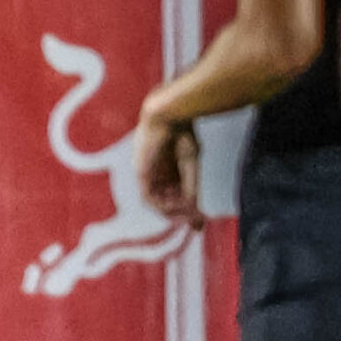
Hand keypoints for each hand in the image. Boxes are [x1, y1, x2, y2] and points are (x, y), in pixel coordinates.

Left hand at [133, 110, 202, 226]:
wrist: (171, 116)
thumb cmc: (183, 134)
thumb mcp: (192, 164)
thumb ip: (192, 186)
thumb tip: (195, 209)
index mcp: (170, 171)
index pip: (175, 197)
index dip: (186, 212)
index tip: (199, 225)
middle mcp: (158, 176)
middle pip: (165, 203)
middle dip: (180, 216)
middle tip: (194, 223)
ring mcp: (149, 176)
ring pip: (156, 203)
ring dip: (171, 212)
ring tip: (187, 214)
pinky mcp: (141, 174)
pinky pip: (148, 197)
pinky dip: (162, 206)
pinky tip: (176, 207)